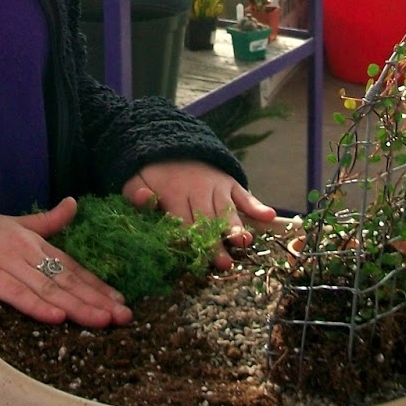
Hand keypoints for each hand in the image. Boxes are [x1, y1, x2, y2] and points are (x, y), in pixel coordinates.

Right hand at [0, 197, 131, 327]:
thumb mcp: (17, 223)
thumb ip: (48, 220)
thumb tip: (74, 203)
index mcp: (35, 243)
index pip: (73, 266)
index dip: (97, 284)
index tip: (120, 301)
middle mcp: (26, 252)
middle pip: (66, 279)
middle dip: (96, 299)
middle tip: (122, 316)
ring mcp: (6, 262)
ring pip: (48, 287)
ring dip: (76, 305)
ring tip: (101, 319)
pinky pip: (15, 293)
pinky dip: (37, 305)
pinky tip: (57, 317)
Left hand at [121, 162, 275, 269]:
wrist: (171, 143)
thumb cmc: (152, 173)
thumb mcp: (136, 180)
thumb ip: (136, 193)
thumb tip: (143, 198)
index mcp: (174, 193)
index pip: (181, 221)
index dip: (187, 240)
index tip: (193, 257)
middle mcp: (198, 190)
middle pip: (206, 221)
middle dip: (214, 243)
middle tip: (223, 262)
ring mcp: (217, 186)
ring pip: (227, 210)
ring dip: (235, 226)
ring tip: (243, 241)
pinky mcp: (230, 182)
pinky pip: (245, 194)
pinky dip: (257, 205)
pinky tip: (269, 216)